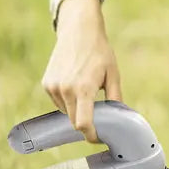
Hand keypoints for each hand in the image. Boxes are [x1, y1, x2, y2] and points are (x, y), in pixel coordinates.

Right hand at [42, 0, 122, 142]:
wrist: (78, 31)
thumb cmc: (99, 52)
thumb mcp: (113, 74)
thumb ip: (116, 98)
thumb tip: (121, 118)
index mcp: (84, 89)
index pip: (83, 123)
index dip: (91, 134)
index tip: (98, 137)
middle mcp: (65, 89)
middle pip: (74, 120)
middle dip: (86, 123)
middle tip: (99, 118)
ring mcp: (53, 87)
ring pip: (65, 112)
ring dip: (76, 110)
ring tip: (87, 91)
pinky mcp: (46, 84)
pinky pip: (58, 102)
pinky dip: (67, 100)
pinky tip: (76, 85)